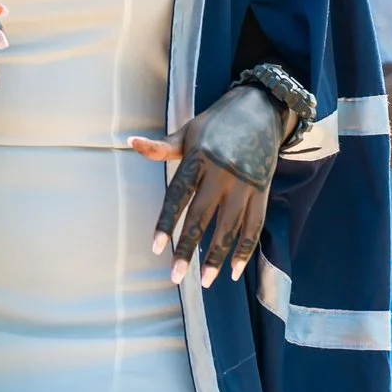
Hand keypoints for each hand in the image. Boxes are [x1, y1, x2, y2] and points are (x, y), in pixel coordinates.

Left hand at [128, 85, 284, 288]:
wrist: (260, 110)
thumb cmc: (216, 124)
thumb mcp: (188, 132)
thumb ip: (162, 148)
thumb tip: (130, 142)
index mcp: (199, 157)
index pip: (178, 194)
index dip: (166, 221)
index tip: (155, 247)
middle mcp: (222, 172)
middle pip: (201, 217)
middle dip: (188, 249)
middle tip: (176, 277)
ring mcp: (244, 183)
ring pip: (229, 227)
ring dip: (217, 257)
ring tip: (205, 282)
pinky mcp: (262, 191)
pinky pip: (254, 225)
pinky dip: (245, 250)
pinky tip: (235, 271)